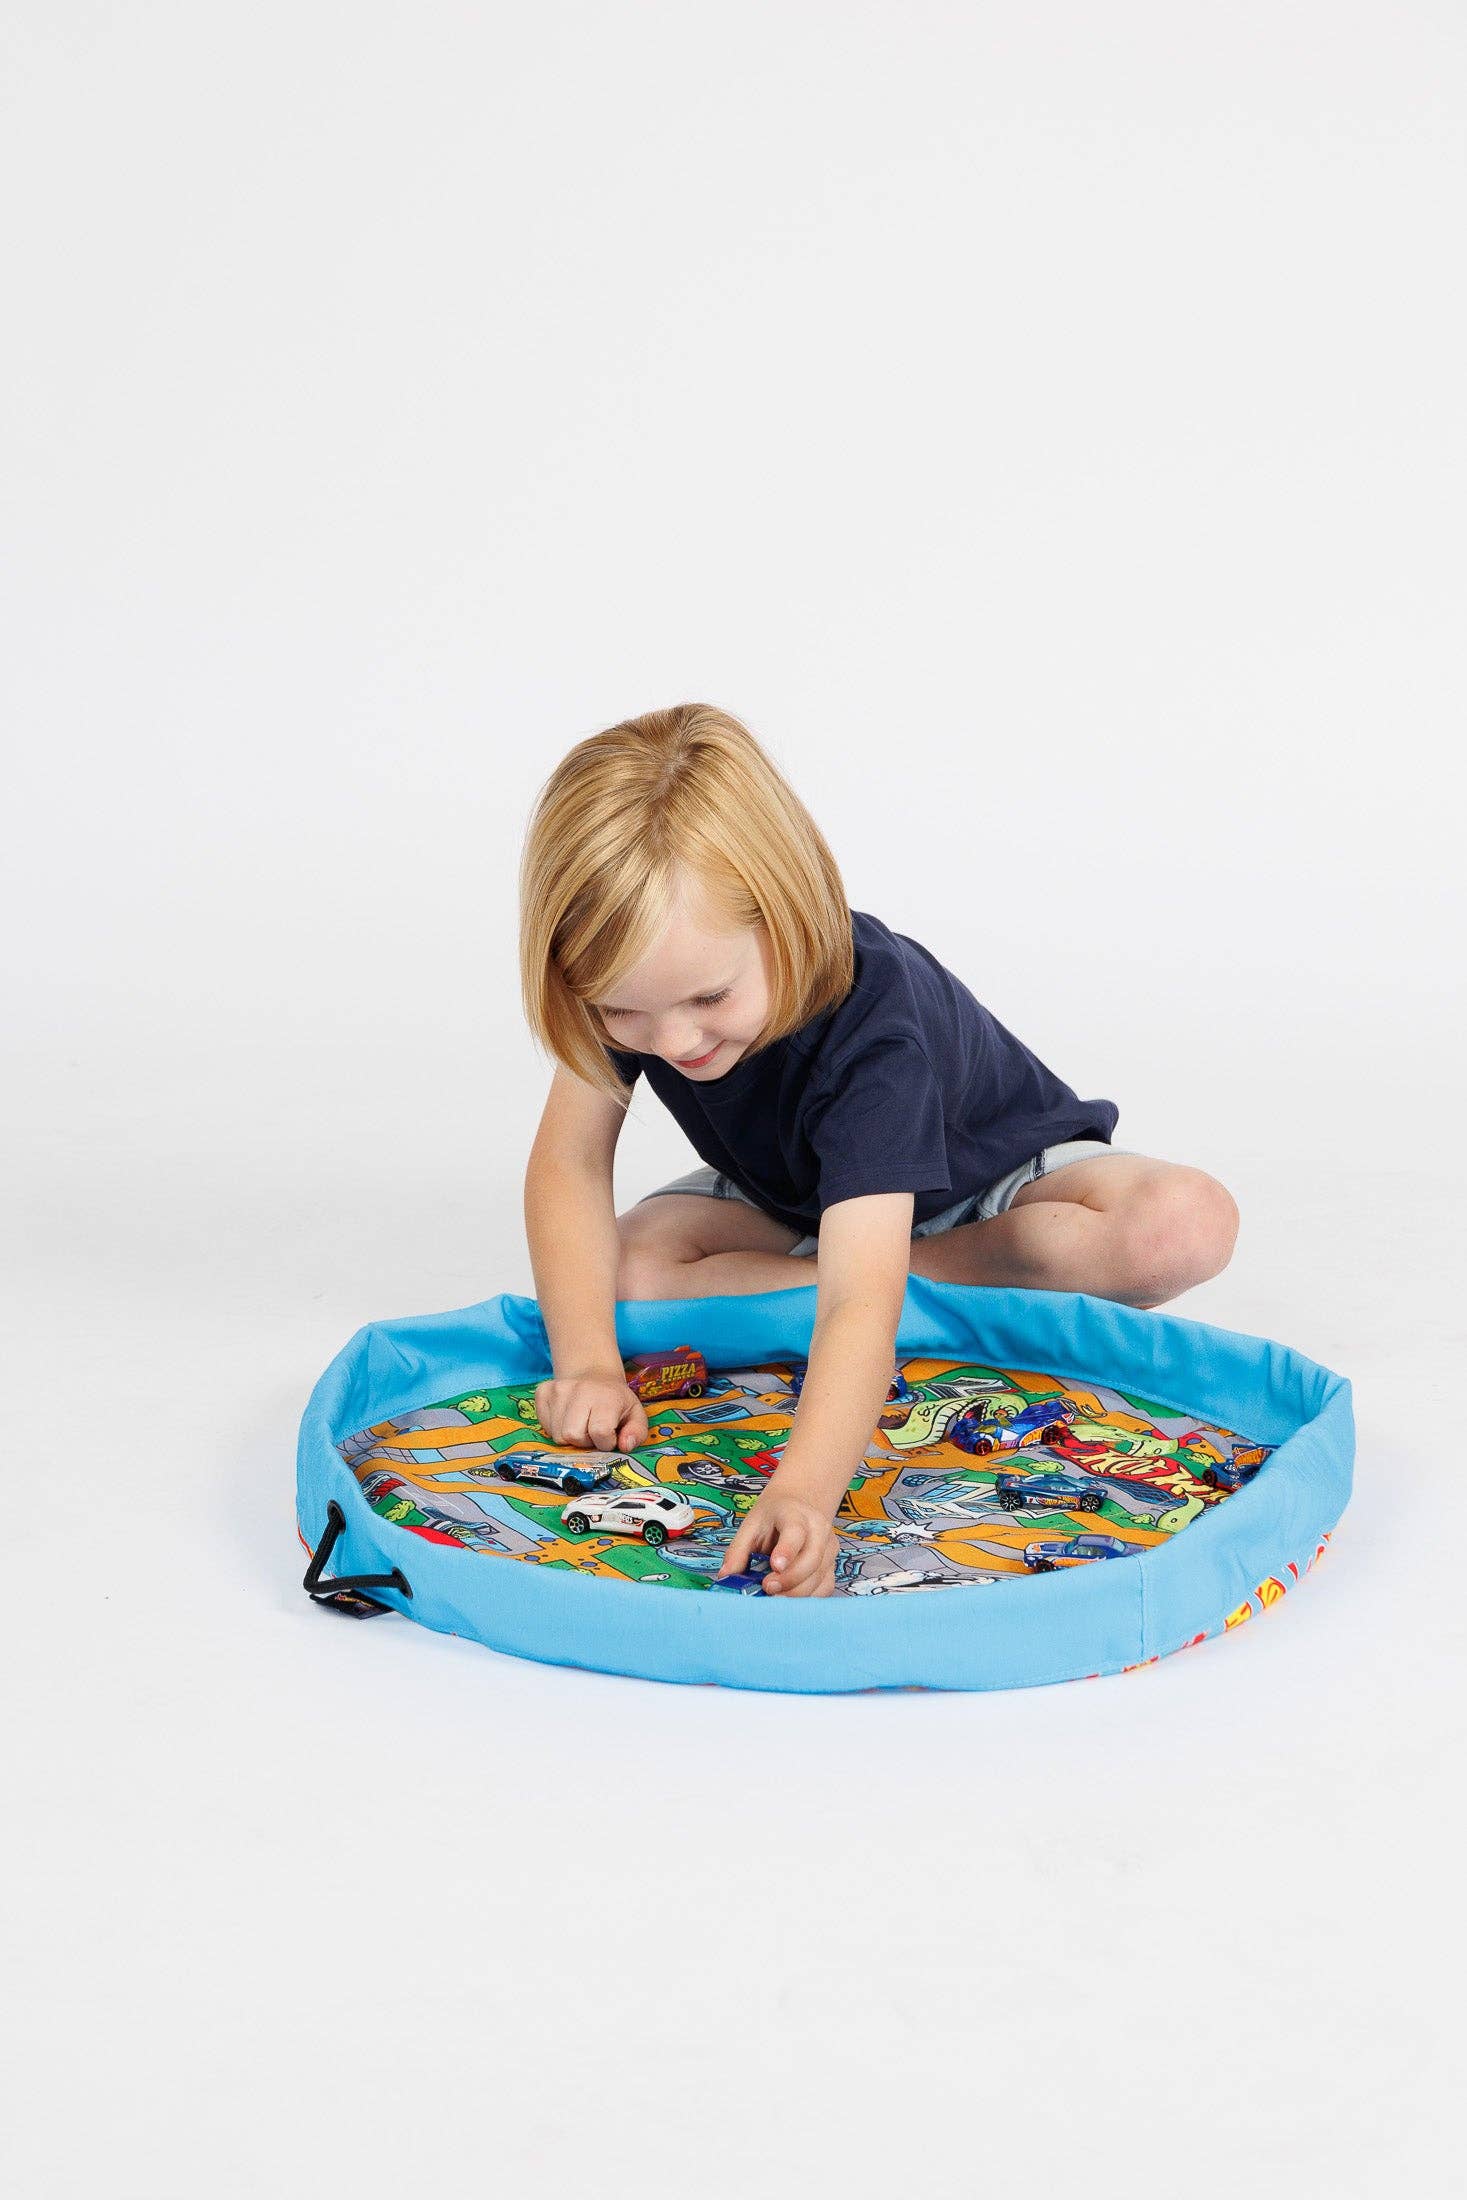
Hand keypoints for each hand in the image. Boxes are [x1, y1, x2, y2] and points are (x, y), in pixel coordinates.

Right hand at [534, 1371, 648, 1452]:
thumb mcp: (635, 1415)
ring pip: (557, 1435)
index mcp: (606, 1396)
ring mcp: (557, 1389)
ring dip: (570, 1437)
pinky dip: (556, 1428)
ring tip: (581, 1424)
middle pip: (573, 1436)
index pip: (599, 1432)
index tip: (609, 1436)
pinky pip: (544, 1426)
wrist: (594, 1375)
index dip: (605, 1442)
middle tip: (592, 1431)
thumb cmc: (616, 1401)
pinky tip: (567, 1417)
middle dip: (584, 1441)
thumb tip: (624, 1446)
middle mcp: (579, 1389)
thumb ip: (637, 1433)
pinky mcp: (542, 1392)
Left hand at [716, 1485, 837, 1597]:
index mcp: (795, 1513)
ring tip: (774, 1597)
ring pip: (819, 1577)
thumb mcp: (751, 1525)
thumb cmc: (771, 1518)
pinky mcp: (832, 1565)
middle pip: (812, 1559)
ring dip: (796, 1593)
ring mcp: (829, 1548)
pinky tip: (789, 1598)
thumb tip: (725, 1576)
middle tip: (766, 1588)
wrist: (797, 1506)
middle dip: (789, 1580)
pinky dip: (807, 1598)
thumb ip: (738, 1550)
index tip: (775, 1567)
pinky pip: (825, 1588)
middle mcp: (818, 1529)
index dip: (787, 1550)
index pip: (795, 1531)